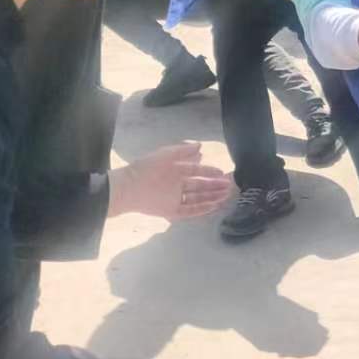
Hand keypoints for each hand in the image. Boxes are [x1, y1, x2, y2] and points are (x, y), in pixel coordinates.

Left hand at [110, 141, 232, 220]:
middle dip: (215, 186)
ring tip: (225, 196)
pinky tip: (213, 206)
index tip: (223, 174)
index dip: (210, 172)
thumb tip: (201, 147)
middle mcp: (177, 185)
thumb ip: (183, 151)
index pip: (197, 171)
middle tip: (229, 186)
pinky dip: (201, 209)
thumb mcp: (166, 155)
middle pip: (200, 186)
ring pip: (197, 199)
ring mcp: (174, 199)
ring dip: (211, 197)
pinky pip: (189, 211)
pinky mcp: (171, 211)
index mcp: (175, 171)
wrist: (129, 187)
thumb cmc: (147, 168)